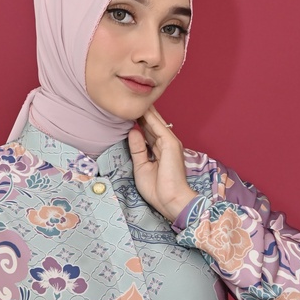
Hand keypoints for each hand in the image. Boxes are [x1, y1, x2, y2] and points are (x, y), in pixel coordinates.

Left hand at [127, 106, 198, 222]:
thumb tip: (133, 131)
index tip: (128, 113)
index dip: (139, 122)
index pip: (149, 132)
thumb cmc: (158, 190)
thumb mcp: (141, 167)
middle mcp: (166, 144)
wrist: (171, 200)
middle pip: (152, 124)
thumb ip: (137, 148)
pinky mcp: (170, 143)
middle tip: (130, 101)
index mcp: (161, 150)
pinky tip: (141, 109)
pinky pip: (158, 127)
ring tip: (134, 100)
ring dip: (145, 112)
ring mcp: (170, 142)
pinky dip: (149, 118)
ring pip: (155, 122)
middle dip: (142, 113)